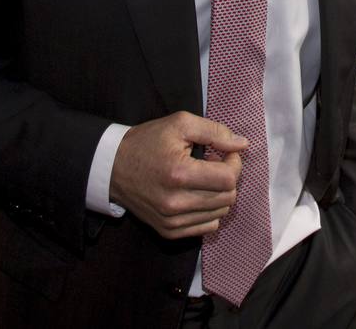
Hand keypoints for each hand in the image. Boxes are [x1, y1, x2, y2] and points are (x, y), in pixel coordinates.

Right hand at [109, 111, 248, 238]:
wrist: (112, 167)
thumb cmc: (147, 142)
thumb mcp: (180, 124)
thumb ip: (215, 132)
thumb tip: (243, 144)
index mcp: (179, 174)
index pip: (228, 178)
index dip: (234, 163)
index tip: (224, 153)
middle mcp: (175, 203)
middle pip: (228, 197)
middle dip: (228, 178)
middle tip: (213, 164)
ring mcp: (171, 220)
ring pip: (220, 213)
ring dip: (219, 194)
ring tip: (203, 178)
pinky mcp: (168, 231)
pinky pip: (207, 227)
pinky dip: (210, 211)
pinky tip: (197, 195)